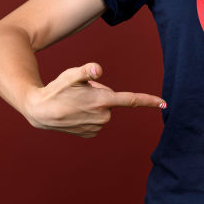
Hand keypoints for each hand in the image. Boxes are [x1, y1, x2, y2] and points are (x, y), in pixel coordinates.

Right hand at [23, 63, 165, 137]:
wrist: (39, 111)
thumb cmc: (56, 89)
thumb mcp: (71, 75)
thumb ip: (87, 70)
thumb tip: (99, 70)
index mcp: (102, 101)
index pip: (131, 100)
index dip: (148, 101)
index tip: (164, 103)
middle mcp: (103, 116)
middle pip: (111, 99)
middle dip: (99, 93)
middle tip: (80, 91)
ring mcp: (96, 127)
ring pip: (103, 109)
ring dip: (93, 104)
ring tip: (74, 102)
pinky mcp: (90, 134)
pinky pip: (96, 119)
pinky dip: (88, 114)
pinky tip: (74, 112)